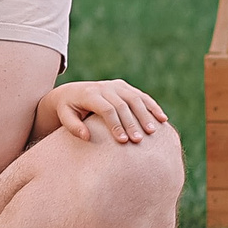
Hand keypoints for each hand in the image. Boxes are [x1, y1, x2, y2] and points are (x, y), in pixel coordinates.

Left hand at [42, 78, 168, 145]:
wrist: (71, 93)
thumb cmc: (68, 110)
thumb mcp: (65, 117)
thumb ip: (73, 127)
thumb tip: (86, 136)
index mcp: (90, 94)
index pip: (107, 109)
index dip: (116, 125)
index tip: (122, 141)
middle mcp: (105, 87)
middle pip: (123, 105)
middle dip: (131, 123)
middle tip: (138, 141)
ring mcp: (116, 86)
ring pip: (135, 99)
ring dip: (145, 115)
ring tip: (152, 132)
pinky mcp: (124, 87)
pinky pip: (141, 96)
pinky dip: (152, 107)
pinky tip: (162, 119)